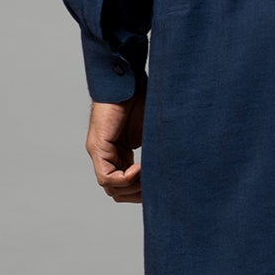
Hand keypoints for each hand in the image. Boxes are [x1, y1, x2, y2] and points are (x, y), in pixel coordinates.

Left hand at [85, 80, 146, 204]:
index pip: (126, 185)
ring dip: (133, 187)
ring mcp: (100, 152)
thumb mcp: (153, 132)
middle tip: (155, 186)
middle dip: (138, 194)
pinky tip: (139, 169)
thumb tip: (176, 166)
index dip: (142, 190)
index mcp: (120, 153)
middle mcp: (108, 155)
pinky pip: (106, 177)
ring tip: (148, 176)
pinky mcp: (98, 147)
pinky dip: (124, 179)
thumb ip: (157, 150)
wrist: (128, 80)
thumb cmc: (142, 98)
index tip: (158, 185)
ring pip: (111, 188)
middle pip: (117, 192)